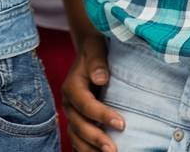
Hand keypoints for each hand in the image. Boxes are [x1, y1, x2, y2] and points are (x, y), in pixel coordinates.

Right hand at [63, 31, 124, 151]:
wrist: (89, 53)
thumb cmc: (95, 51)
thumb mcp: (95, 48)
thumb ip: (97, 62)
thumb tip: (100, 78)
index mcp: (72, 86)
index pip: (84, 104)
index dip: (101, 115)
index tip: (121, 123)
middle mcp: (68, 103)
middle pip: (78, 124)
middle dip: (95, 138)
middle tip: (113, 149)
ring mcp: (72, 115)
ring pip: (76, 136)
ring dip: (90, 148)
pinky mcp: (77, 122)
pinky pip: (78, 140)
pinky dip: (87, 150)